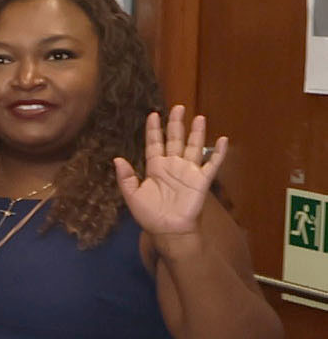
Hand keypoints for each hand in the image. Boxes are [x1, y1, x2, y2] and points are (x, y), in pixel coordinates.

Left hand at [116, 106, 229, 238]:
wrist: (168, 230)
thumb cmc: (149, 215)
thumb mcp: (132, 195)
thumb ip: (125, 177)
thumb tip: (117, 159)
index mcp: (155, 167)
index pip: (154, 143)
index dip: (153, 130)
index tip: (153, 114)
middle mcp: (172, 165)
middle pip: (175, 139)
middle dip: (176, 124)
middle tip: (178, 107)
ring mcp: (188, 171)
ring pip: (193, 147)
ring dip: (196, 133)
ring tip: (199, 117)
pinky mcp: (202, 180)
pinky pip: (212, 164)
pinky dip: (218, 152)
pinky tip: (222, 140)